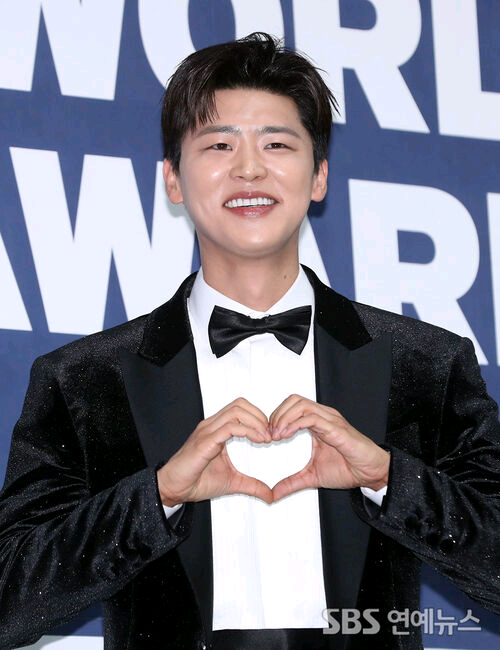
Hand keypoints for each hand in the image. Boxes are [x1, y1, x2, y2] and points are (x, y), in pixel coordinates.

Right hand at [157, 398, 272, 505]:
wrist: (174, 489)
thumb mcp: (232, 483)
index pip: (241, 408)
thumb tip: (270, 495)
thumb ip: (252, 485)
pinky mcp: (205, 441)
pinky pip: (230, 427)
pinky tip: (257, 440)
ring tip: (265, 438)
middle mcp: (211, 425)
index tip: (270, 435)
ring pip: (236, 411)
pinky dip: (248, 431)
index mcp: (217, 429)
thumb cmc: (196, 481)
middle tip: (270, 435)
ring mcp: (207, 431)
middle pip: (240, 404)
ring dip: (256, 422)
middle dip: (260, 416)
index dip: (259, 417)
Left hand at [268, 395, 389, 500]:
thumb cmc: (348, 468)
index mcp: (317, 422)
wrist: (371, 473)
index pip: (291, 406)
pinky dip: (295, 424)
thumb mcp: (312, 477)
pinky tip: (287, 435)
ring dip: (284, 418)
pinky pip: (312, 418)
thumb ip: (292, 482)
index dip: (276, 417)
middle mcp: (323, 416)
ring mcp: (330, 420)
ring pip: (301, 405)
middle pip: (293, 400)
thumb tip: (274, 494)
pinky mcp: (336, 428)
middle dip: (277, 414)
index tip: (268, 436)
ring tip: (277, 435)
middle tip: (270, 434)